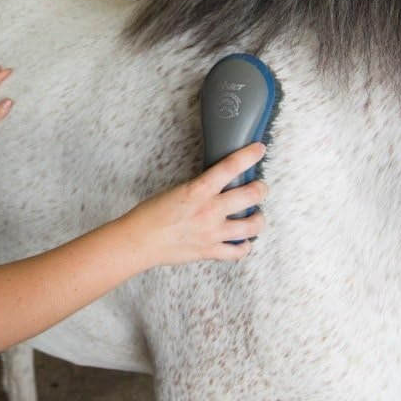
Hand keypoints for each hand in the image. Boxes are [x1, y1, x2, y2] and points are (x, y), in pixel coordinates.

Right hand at [122, 143, 267, 265]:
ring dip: (259, 219)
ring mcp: (212, 233)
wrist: (139, 241)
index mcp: (198, 190)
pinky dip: (245, 246)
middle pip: (251, 195)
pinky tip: (243, 240)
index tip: (259, 149)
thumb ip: (200, 188)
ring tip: (256, 216)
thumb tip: (217, 185)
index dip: (249, 155)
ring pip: (252, 226)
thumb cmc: (150, 214)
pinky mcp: (210, 251)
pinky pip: (238, 251)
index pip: (230, 166)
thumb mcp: (177, 191)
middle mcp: (210, 210)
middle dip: (261, 189)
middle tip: (260, 188)